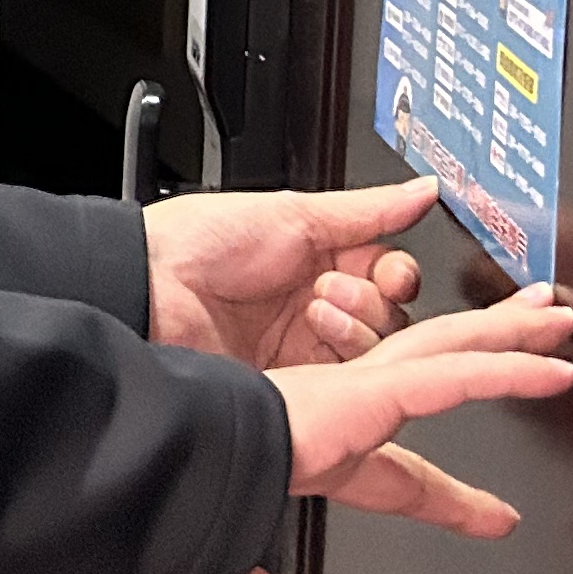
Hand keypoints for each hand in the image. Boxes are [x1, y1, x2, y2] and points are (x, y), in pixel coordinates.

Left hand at [146, 176, 432, 367]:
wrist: (149, 288)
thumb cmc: (201, 242)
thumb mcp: (295, 215)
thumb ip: (369, 210)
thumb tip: (423, 189)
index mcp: (321, 257)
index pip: (389, 275)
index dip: (396, 274)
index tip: (389, 270)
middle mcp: (317, 303)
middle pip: (391, 316)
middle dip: (371, 299)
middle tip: (331, 286)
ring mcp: (306, 348)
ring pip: (376, 351)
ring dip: (355, 326)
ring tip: (314, 309)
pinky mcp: (295, 384)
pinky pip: (347, 383)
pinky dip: (344, 363)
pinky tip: (318, 340)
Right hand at [196, 287, 572, 573]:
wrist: (148, 466)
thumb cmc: (170, 498)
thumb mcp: (229, 570)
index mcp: (311, 452)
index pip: (397, 476)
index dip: (448, 496)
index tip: (494, 516)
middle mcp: (335, 410)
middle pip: (431, 377)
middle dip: (488, 358)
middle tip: (540, 344)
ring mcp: (348, 393)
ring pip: (446, 354)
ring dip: (508, 339)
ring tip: (559, 320)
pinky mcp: (358, 392)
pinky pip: (446, 375)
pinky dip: (502, 371)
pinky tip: (547, 367)